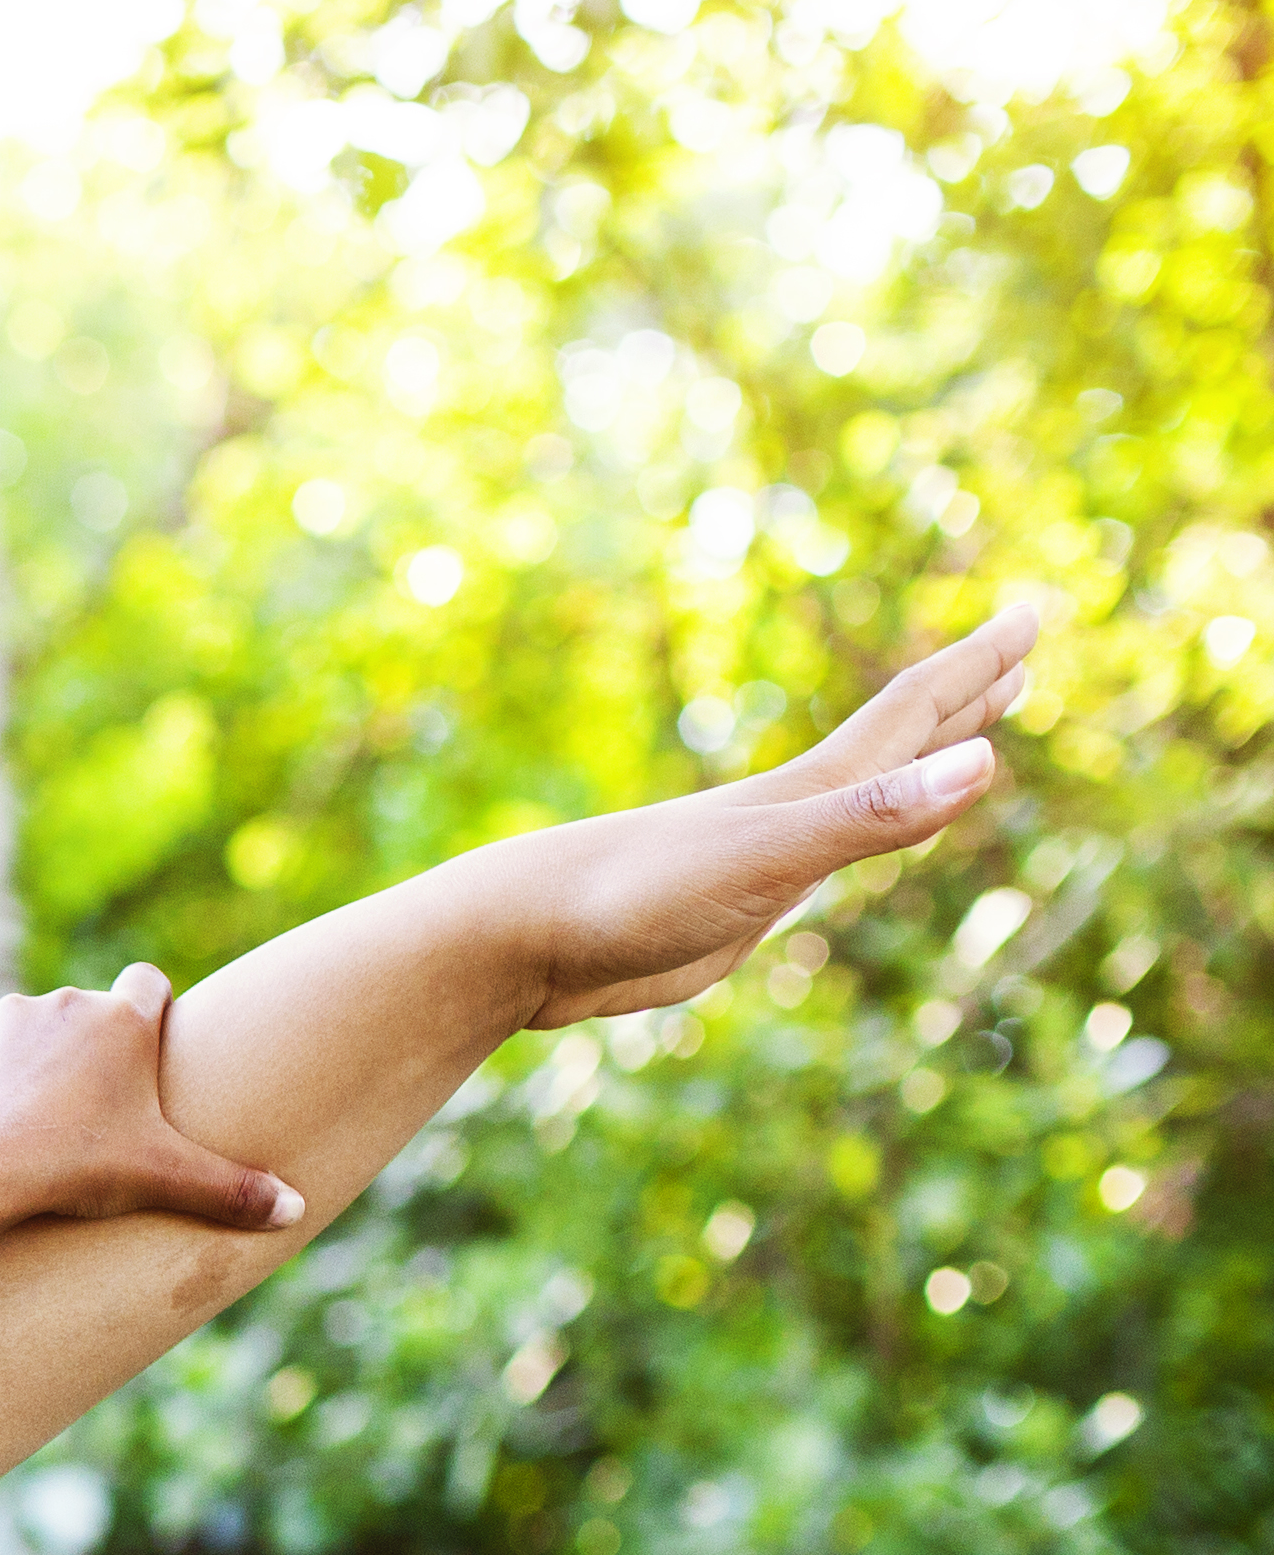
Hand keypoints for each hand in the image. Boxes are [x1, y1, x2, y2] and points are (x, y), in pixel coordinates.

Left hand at [0, 966, 306, 1234]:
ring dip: (47, 1057)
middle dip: (97, 1047)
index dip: (153, 1010)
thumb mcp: (162, 1179)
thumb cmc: (76, 1168)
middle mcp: (71, 1002)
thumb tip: (296, 1210)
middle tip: (100, 1104)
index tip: (150, 1046)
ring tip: (51, 1113)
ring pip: (43, 1027)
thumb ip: (232, 1190)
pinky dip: (2, 1071)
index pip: (150, 983)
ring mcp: (17, 1015)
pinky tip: (7, 1112)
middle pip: (95, 1012)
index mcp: (125, 1020)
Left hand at [516, 605, 1033, 1028]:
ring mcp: (759, 853)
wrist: (522, 939)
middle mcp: (790, 809)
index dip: (977, 664)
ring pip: (859, 792)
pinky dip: (856, 831)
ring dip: (917, 759)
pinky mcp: (728, 904)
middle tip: (1019, 649)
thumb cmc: (634, 896)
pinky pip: (818, 853)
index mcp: (808, 792)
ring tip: (961, 737)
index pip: (912, 710)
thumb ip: (871, 818)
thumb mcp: (768, 860)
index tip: (1032, 616)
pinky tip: (847, 835)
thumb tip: (984, 763)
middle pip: (896, 737)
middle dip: (964, 693)